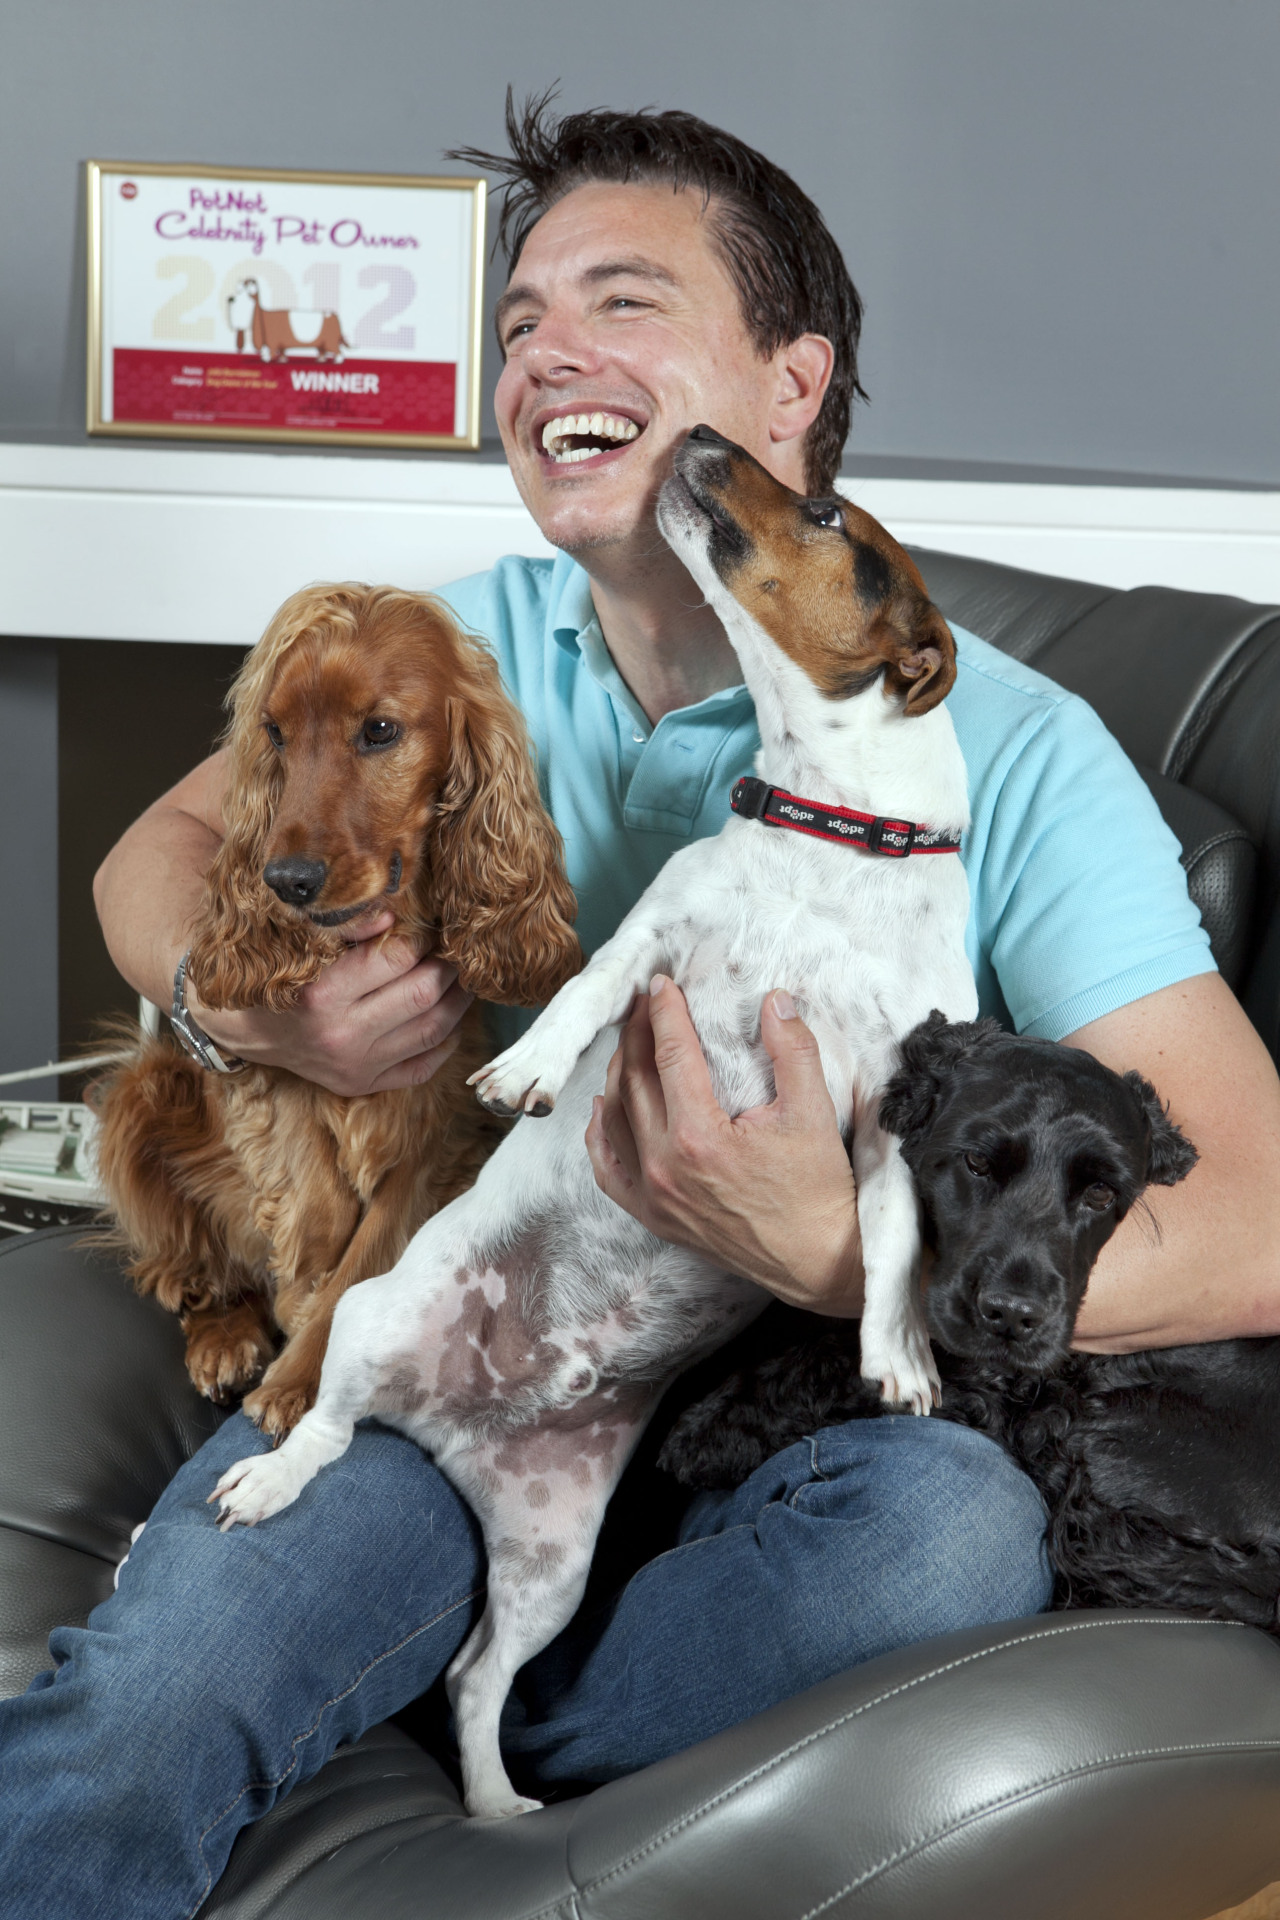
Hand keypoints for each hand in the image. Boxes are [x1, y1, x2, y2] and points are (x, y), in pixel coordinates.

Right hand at [189, 911, 472, 1094]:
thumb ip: (345, 926)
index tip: (428, 926)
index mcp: (322, 994)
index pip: (397, 959)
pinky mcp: (363, 1084)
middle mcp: (341, 1035)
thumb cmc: (275, 974)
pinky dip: (446, 1040)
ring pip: (433, 1030)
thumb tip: (394, 914)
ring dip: (457, 1000)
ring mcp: (356, 1065)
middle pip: (423, 995)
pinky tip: (450, 1017)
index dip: (422, 938)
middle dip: (448, 967)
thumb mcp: (298, 940)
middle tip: (455, 950)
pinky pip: (423, 1066)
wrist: (244, 1028)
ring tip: (462, 977)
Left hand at [586, 975, 863, 1313]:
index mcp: (700, 1137)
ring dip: (617, 1073)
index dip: (664, 1013)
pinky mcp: (653, 1217)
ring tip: (631, 1042)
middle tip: (644, 1002)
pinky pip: (607, 1169)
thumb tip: (775, 1000)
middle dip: (637, 1033)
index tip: (661, 983)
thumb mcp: (813, 1112)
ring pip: (614, 1118)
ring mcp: (653, 1195)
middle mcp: (665, 1166)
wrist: (816, 1260)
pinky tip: (604, 1106)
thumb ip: (793, 1050)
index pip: (670, 1055)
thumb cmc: (817, 1188)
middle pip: (633, 1080)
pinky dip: (600, 1132)